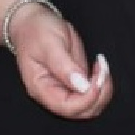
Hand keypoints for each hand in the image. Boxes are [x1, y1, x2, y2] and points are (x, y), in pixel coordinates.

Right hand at [6, 3, 112, 119]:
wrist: (32, 22)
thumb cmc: (35, 31)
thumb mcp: (49, 44)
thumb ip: (64, 66)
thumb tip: (82, 85)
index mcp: (41, 89)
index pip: (68, 107)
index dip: (87, 98)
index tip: (97, 79)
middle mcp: (53, 94)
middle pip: (82, 111)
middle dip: (99, 94)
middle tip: (102, 69)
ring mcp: (65, 89)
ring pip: (91, 105)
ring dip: (103, 90)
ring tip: (101, 66)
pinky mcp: (75, 82)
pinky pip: (93, 93)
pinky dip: (102, 84)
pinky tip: (99, 66)